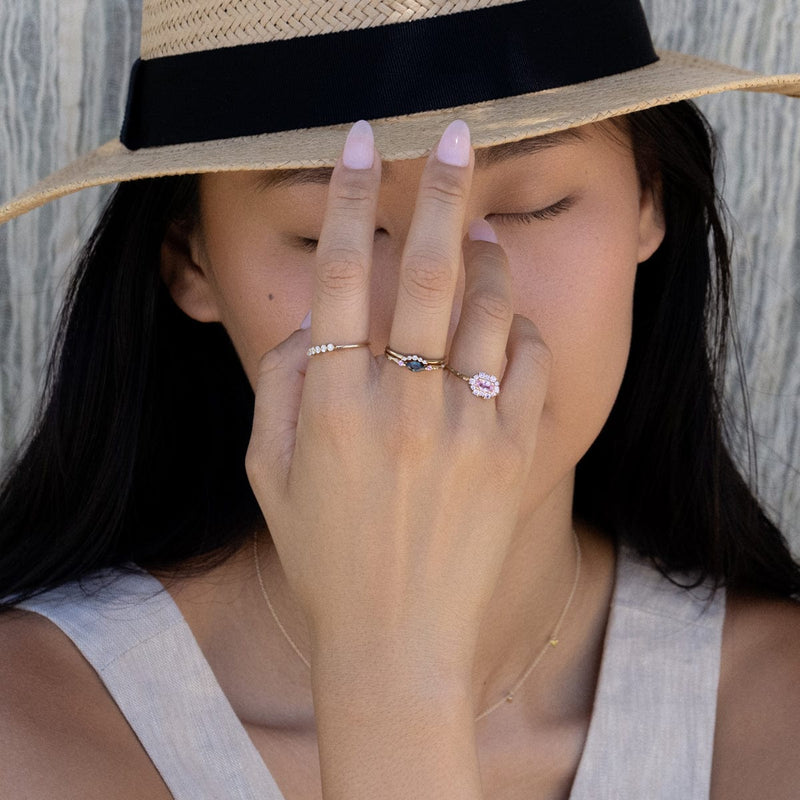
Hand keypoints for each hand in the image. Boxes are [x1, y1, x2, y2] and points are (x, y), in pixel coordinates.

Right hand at [246, 119, 551, 674]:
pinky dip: (517, 332)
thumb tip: (316, 322)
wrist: (398, 639)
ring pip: (488, 306)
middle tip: (458, 136)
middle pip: (424, 269)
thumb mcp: (266, 474)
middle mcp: (399, 402)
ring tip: (481, 241)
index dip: (347, 197)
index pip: (338, 273)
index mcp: (331, 402)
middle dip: (441, 190)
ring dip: (486, 259)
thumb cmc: (325, 557)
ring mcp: (464, 425)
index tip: (361, 141)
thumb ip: (278, 386)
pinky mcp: (514, 451)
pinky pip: (526, 361)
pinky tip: (502, 333)